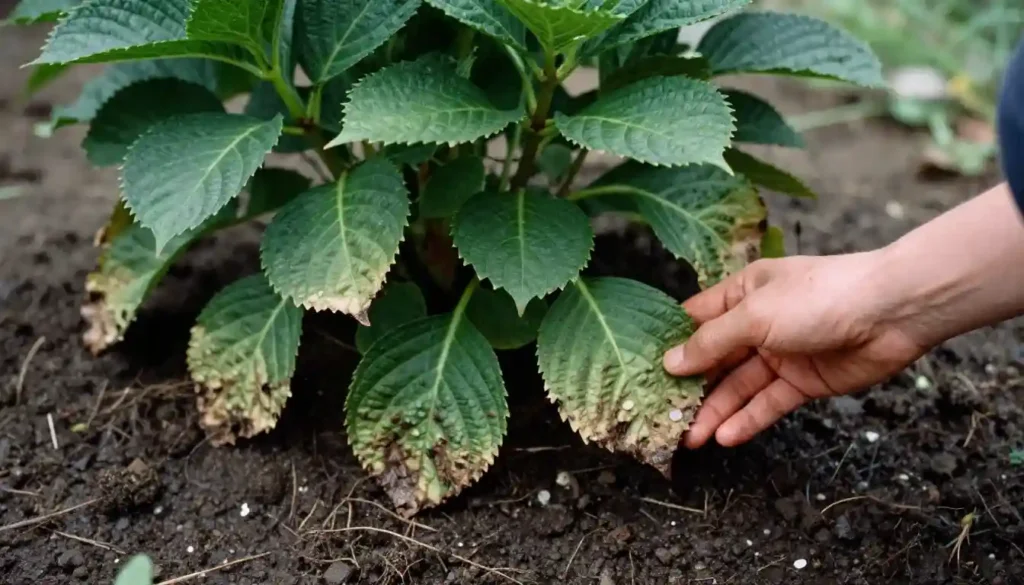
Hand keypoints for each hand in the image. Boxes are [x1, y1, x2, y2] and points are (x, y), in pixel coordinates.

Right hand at [663, 252, 928, 448]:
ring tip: (691, 438)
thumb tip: (670, 362)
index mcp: (742, 293)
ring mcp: (780, 354)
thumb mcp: (755, 315)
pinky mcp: (803, 382)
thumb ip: (711, 342)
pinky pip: (768, 404)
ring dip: (715, 412)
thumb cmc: (819, 297)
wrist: (891, 312)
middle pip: (715, 360)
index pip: (696, 320)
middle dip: (691, 388)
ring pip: (738, 387)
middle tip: (665, 418)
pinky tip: (727, 436)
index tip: (644, 374)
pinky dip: (748, 420)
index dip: (672, 346)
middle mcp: (757, 324)